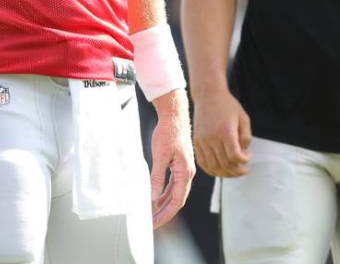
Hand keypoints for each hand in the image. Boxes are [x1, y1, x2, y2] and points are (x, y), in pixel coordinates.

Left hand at [149, 89, 195, 227]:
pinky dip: (166, 194)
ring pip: (176, 193)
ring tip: (153, 215)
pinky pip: (174, 185)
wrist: (174, 115)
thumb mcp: (160, 155)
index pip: (177, 201)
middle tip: (152, 224)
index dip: (166, 214)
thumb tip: (154, 197)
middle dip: (165, 213)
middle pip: (177, 200)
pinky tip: (158, 199)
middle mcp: (188, 173)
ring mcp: (184, 169)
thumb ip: (157, 177)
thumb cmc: (168, 132)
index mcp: (185, 172)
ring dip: (165, 205)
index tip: (155, 223)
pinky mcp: (180, 165)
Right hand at [192, 89, 251, 177]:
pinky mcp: (196, 142)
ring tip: (233, 171)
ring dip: (225, 173)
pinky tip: (220, 170)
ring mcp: (202, 141)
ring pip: (213, 167)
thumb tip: (244, 153)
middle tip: (244, 169)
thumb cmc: (227, 105)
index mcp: (225, 131)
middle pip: (224, 164)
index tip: (248, 157)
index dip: (243, 161)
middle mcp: (212, 138)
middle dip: (237, 170)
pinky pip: (203, 163)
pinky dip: (212, 170)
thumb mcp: (243, 118)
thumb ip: (246, 137)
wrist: (208, 95)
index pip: (235, 156)